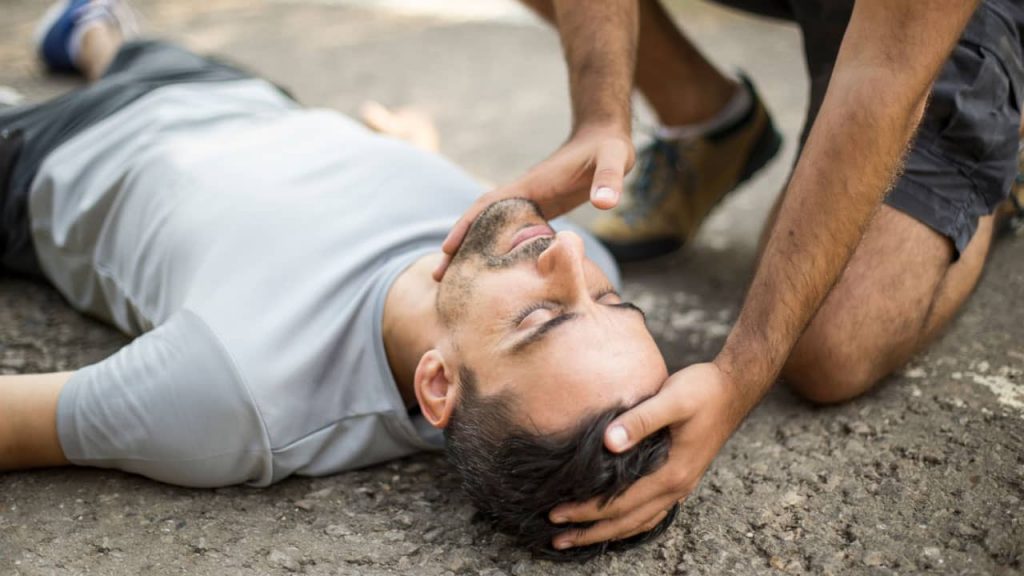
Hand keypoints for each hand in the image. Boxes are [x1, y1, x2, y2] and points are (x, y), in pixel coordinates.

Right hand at [432, 124, 633, 280]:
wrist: (605, 136)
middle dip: (458, 245)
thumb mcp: (615, 160)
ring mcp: (530, 200)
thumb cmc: (610, 148)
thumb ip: (610, 180)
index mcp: (532, 185)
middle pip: (480, 220)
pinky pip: (508, 231)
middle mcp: (524, 193)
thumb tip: (605, 203)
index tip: (447, 250)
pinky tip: (491, 269)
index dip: (467, 226)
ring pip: (490, 228)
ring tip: (454, 278)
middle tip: (438, 276)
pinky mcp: (540, 207)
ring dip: (471, 249)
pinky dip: (494, 248)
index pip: (489, 207)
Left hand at [547, 362, 748, 549]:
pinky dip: (630, 523)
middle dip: (590, 531)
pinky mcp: (680, 477)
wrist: (734, 389)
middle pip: (627, 521)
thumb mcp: (672, 398)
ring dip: (608, 532)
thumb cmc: (703, 390)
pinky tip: (615, 523)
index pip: (620, 502)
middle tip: (556, 537)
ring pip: (640, 521)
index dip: (587, 511)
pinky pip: (652, 512)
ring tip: (577, 538)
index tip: (556, 513)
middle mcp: (677, 486)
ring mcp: (681, 485)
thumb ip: (640, 420)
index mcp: (672, 472)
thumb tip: (608, 442)